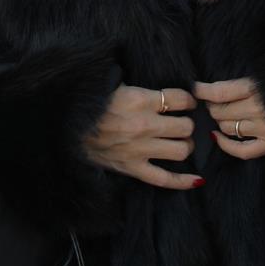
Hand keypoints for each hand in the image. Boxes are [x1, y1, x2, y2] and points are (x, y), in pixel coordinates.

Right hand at [81, 81, 203, 189]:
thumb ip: (139, 87)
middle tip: (181, 123)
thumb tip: (159, 84)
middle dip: (187, 124)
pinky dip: (183, 181)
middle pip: (185, 127)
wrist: (66, 127)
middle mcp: (144, 125)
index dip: (188, 100)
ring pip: (181, 151)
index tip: (186, 102)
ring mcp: (139, 149)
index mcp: (139, 100)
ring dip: (184, 145)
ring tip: (179, 142)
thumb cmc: (92, 105)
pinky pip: (165, 179)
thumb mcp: (115, 85)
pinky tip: (198, 179)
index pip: (180, 99)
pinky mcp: (132, 168)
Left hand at [193, 77, 264, 159]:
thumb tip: (216, 86)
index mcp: (258, 88)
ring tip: (221, 114)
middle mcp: (260, 110)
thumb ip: (243, 80)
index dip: (203, 91)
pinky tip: (217, 137)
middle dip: (212, 106)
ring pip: (227, 128)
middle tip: (213, 102)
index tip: (196, 89)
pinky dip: (226, 145)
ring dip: (220, 121)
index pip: (220, 93)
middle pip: (221, 112)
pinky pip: (241, 150)